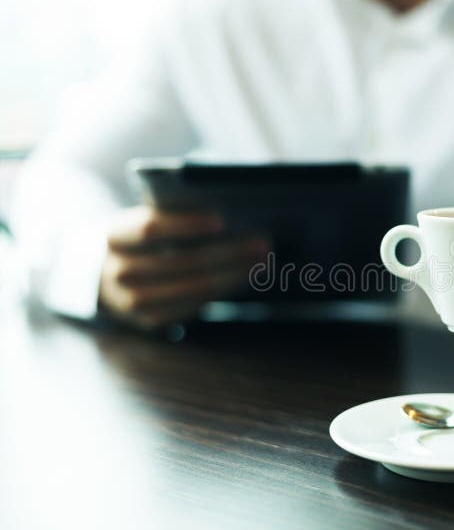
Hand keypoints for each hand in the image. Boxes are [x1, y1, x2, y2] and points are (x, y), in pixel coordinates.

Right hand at [99, 206, 266, 329]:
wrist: (110, 276)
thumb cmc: (145, 239)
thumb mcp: (147, 220)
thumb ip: (176, 215)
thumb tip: (231, 213)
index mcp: (117, 235)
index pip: (151, 230)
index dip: (186, 225)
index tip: (223, 220)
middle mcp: (120, 271)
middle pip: (181, 262)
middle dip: (227, 253)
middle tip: (263, 243)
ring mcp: (133, 301)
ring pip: (193, 288)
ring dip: (233, 275)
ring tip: (262, 261)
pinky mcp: (152, 320)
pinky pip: (194, 306)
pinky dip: (224, 290)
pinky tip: (246, 277)